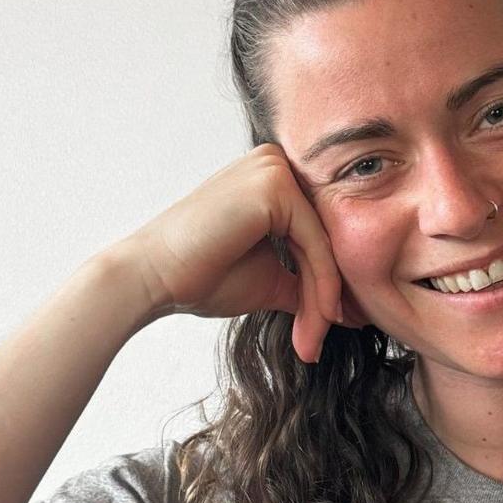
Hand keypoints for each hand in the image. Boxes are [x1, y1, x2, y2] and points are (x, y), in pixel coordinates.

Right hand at [115, 143, 350, 363]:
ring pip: (324, 242)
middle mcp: (277, 162)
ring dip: (325, 297)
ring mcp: (275, 168)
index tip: (338, 323)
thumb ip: (307, 281)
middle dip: (330, 294)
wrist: (154, 278)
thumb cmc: (202, 274)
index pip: (320, 231)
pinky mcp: (274, 185)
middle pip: (326, 236)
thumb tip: (348, 308)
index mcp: (275, 177)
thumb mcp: (271, 277)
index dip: (331, 282)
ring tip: (314, 340)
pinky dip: (322, 285)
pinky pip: (315, 243)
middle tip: (326, 338)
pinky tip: (320, 318)